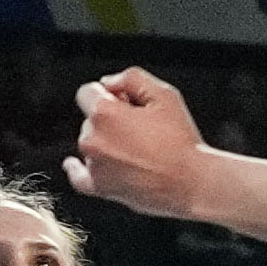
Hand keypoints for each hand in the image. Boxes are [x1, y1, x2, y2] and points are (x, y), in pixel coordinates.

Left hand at [64, 68, 214, 228]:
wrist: (192, 183)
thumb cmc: (181, 142)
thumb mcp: (164, 94)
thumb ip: (132, 78)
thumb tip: (110, 82)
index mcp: (105, 114)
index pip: (87, 92)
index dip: (108, 93)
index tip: (124, 101)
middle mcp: (93, 139)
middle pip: (90, 119)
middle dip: (110, 119)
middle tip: (141, 128)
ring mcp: (94, 165)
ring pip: (90, 144)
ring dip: (105, 142)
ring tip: (138, 149)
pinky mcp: (100, 187)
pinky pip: (78, 176)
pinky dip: (77, 169)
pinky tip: (74, 164)